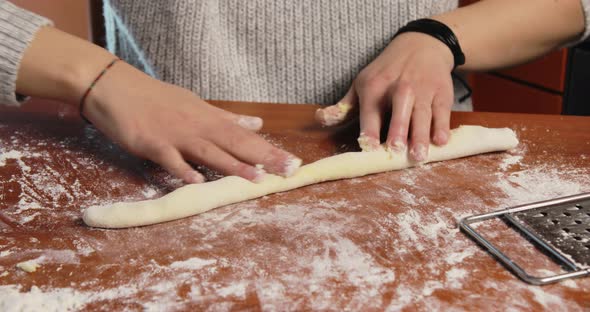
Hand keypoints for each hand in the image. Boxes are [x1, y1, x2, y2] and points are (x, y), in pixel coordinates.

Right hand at [83, 62, 300, 182]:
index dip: (269, 150)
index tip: (293, 162)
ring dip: (232, 165)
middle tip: (288, 170)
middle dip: (263, 158)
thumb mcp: (196, 104)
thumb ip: (226, 118)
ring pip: (208, 151)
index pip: (245, 136)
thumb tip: (256, 124)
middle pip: (234, 143)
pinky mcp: (152, 142)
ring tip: (256, 179)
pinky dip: (183, 169)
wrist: (115, 86)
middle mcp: (197, 125)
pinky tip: (197, 181)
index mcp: (209, 117)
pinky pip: (169, 158)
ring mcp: (175, 134)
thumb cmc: (156, 98)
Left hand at [316, 32, 454, 160]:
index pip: (371, 113)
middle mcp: (399, 88)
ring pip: (422, 115)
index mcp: (374, 88)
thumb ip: (342, 106)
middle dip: (398, 131)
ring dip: (421, 136)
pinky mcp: (441, 93)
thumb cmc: (386, 72)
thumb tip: (320, 119)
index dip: (370, 131)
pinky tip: (440, 141)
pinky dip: (441, 127)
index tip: (370, 147)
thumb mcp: (361, 83)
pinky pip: (442, 112)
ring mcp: (422, 90)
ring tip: (419, 156)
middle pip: (399, 112)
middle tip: (397, 150)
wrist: (422, 44)